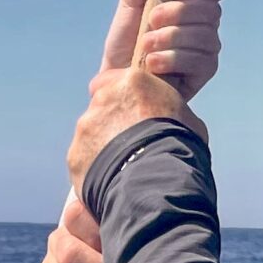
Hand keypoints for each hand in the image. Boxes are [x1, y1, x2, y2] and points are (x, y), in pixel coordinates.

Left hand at [68, 66, 202, 193]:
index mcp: (134, 82)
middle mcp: (105, 98)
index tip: (133, 116)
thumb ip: (168, 112)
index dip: (125, 100)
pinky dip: (92, 169)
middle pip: (102, 107)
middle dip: (112, 124)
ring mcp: (87, 126)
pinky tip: (111, 182)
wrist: (158, 182)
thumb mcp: (187, 121)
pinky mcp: (76, 154)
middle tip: (130, 147)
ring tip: (122, 169)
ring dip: (101, 147)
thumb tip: (170, 121)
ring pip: (91, 134)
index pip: (118, 80)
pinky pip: (82, 160)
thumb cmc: (181, 150)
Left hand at [104, 0, 228, 98]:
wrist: (116, 80)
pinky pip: (200, 61)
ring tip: (145, 45)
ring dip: (171, 38)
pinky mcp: (203, 75)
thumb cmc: (124, 40)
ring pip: (206, 35)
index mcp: (194, 2)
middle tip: (151, 20)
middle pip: (212, 10)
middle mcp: (206, 25)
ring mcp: (207, 50)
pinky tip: (152, 64)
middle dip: (178, 14)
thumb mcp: (129, 0)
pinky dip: (172, 59)